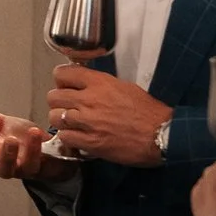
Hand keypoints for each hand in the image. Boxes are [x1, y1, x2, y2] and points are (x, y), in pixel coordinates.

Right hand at [0, 85, 63, 179]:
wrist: (42, 149)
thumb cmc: (17, 137)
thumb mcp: (0, 123)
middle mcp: (8, 164)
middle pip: (2, 168)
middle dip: (6, 154)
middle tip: (11, 139)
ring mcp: (26, 169)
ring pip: (26, 169)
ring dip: (30, 151)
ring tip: (34, 131)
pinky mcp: (44, 169)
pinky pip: (45, 163)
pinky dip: (46, 149)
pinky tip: (46, 134)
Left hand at [45, 64, 169, 167]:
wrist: (162, 134)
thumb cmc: (149, 112)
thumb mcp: (125, 87)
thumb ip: (100, 86)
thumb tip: (85, 86)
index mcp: (99, 83)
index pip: (62, 73)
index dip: (61, 81)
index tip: (67, 87)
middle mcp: (89, 100)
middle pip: (53, 96)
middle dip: (58, 102)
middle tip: (69, 108)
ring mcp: (88, 121)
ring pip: (54, 117)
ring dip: (61, 121)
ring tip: (73, 124)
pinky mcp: (90, 142)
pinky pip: (64, 136)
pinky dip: (69, 137)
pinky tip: (79, 137)